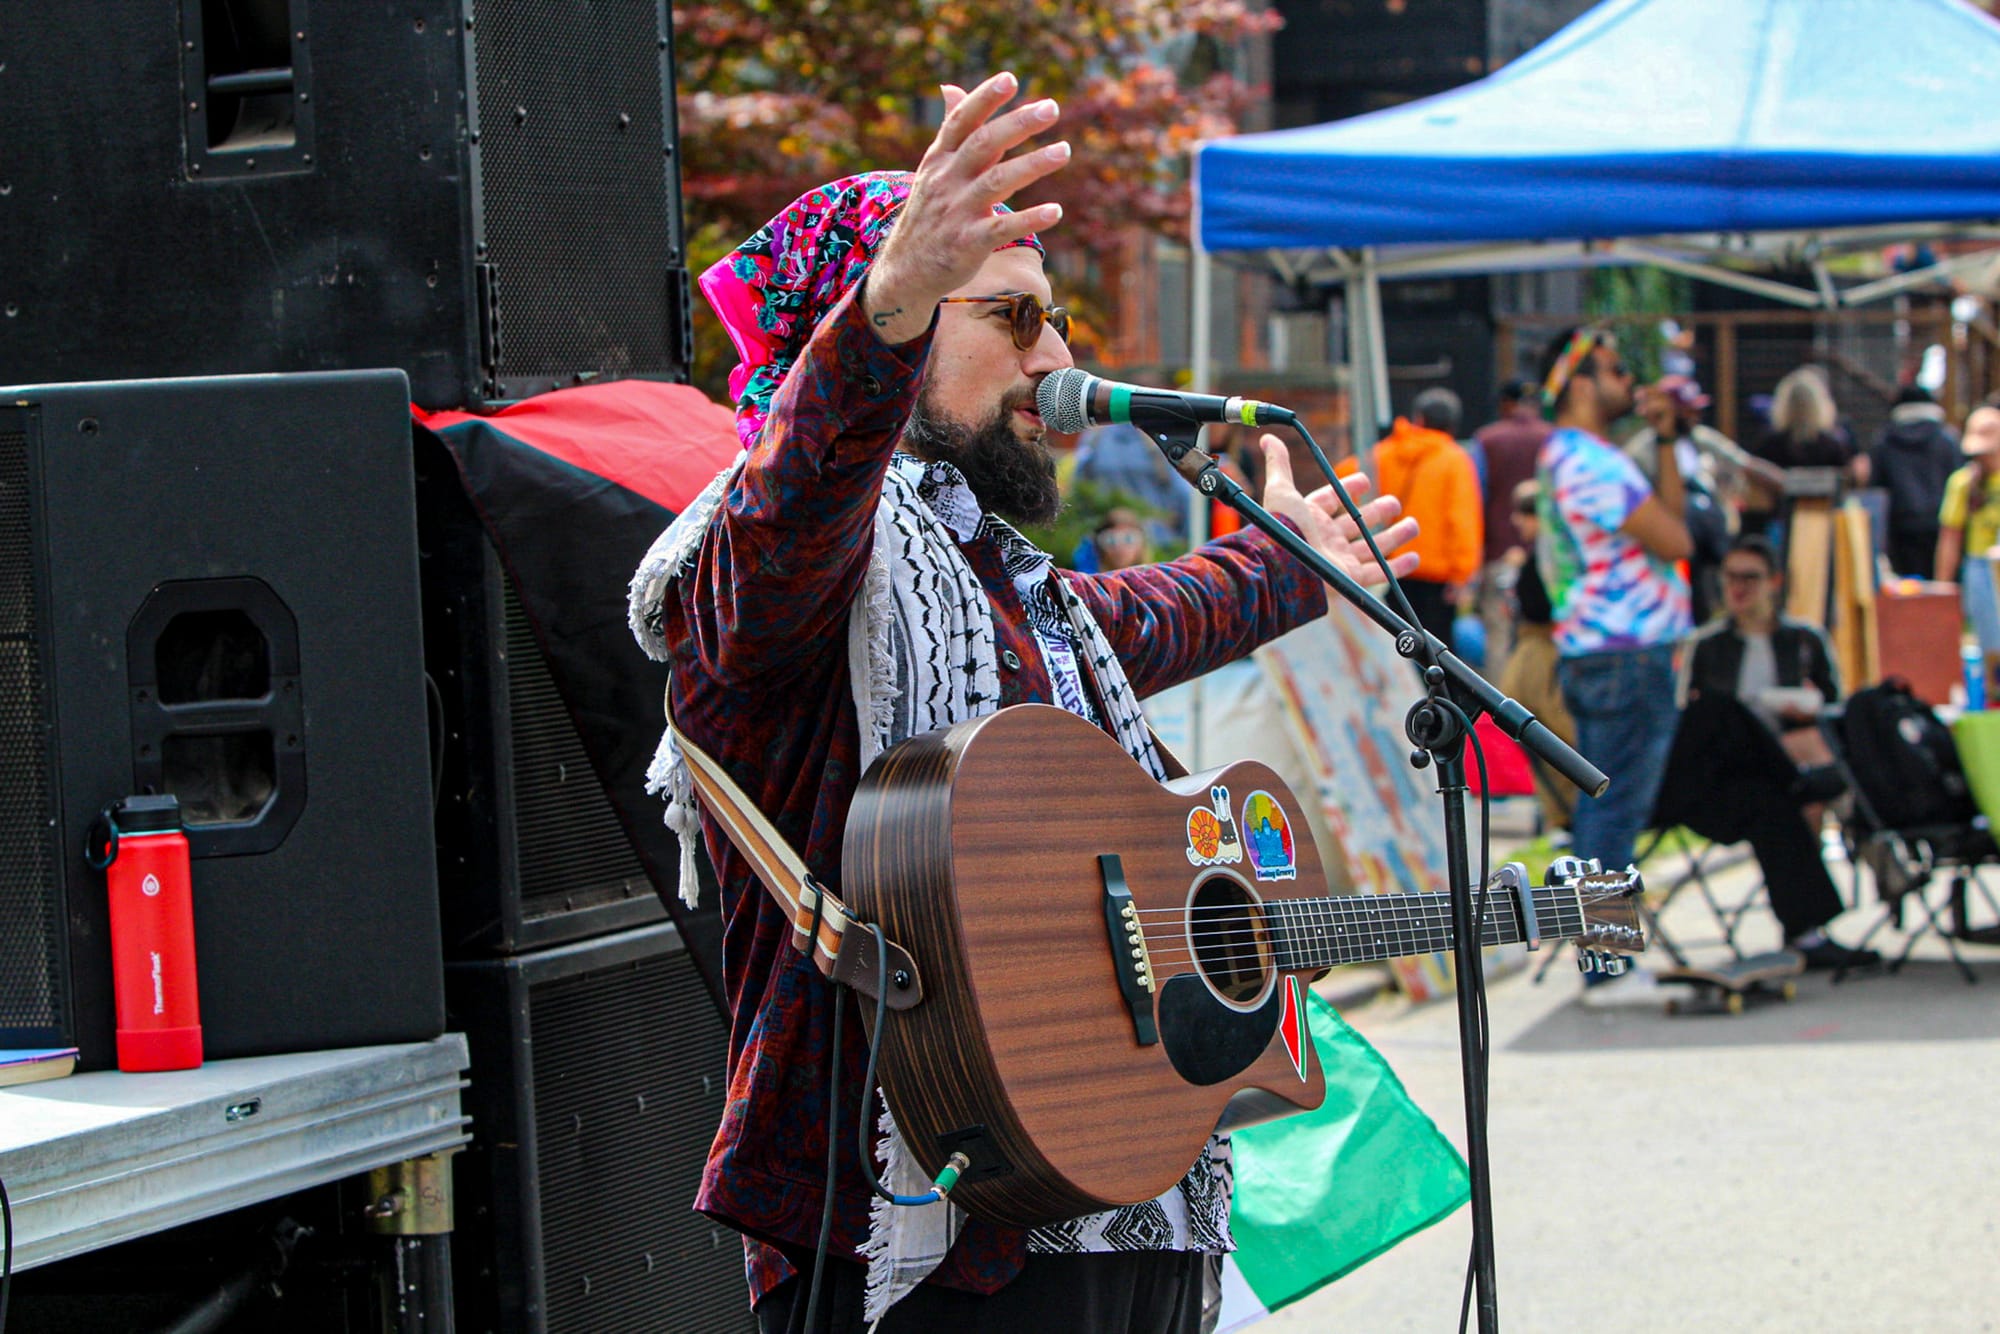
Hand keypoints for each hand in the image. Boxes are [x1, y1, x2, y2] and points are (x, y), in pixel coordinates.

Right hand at [863, 72, 1068, 343]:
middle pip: (983, 144)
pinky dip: (1029, 219)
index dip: (984, 98)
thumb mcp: (934, 169)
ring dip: (1032, 164)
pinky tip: (1056, 211)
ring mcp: (956, 212)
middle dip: (1017, 124)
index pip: (961, 121)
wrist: (906, 269)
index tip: (1010, 78)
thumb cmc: (929, 213)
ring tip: (1065, 150)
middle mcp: (946, 181)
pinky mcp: (968, 243)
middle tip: (1052, 108)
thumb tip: (951, 87)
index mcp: (939, 159)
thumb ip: (951, 129)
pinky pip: (1002, 228)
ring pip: (997, 182)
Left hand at [1255, 433, 1419, 589]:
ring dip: (1395, 537)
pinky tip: (1414, 558)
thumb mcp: (1281, 491)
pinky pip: (1379, 574)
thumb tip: (1268, 438)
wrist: (1286, 567)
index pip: (1331, 501)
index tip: (1365, 481)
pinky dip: (1398, 567)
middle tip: (1394, 504)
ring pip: (1373, 548)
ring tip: (1413, 525)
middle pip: (1357, 524)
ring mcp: (1339, 560)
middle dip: (1378, 513)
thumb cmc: (1284, 528)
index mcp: (1310, 518)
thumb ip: (1278, 465)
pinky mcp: (1351, 579)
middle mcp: (1325, 539)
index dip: (1347, 490)